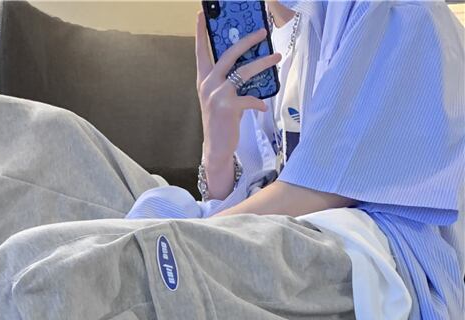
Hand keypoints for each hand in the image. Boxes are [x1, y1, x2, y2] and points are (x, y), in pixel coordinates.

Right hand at [195, 9, 280, 167]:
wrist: (216, 148)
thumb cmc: (221, 120)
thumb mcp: (219, 97)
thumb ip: (228, 80)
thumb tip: (248, 63)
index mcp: (204, 80)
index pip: (201, 52)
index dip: (200, 32)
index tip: (200, 14)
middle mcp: (208, 84)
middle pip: (229, 54)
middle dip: (247, 40)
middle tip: (263, 32)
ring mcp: (217, 95)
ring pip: (244, 71)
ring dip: (263, 63)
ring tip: (277, 56)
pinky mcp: (227, 107)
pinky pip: (250, 98)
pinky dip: (259, 102)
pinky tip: (262, 107)